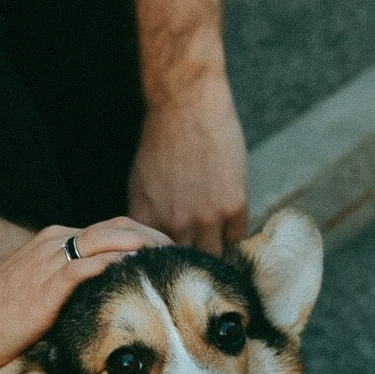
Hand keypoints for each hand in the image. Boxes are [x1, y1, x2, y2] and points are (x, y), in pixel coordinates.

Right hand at [0, 218, 168, 373]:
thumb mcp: (31, 304)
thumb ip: (61, 300)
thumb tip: (89, 316)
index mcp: (51, 244)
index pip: (107, 231)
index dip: (139, 239)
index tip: (162, 257)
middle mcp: (54, 243)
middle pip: (118, 227)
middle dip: (153, 237)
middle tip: (178, 256)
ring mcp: (53, 259)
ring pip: (113, 238)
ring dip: (147, 248)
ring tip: (172, 264)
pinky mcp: (51, 281)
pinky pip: (97, 263)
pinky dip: (124, 265)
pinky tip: (145, 277)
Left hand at [128, 71, 248, 253]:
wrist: (186, 105)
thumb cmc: (160, 141)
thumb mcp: (138, 185)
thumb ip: (145, 221)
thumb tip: (149, 249)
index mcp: (148, 222)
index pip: (153, 263)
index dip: (162, 267)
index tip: (168, 268)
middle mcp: (176, 224)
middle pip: (183, 266)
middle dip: (186, 265)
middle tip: (193, 261)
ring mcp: (207, 217)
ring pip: (212, 257)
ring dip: (212, 252)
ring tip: (210, 244)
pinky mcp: (234, 204)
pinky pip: (236, 236)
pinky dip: (231, 231)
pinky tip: (225, 219)